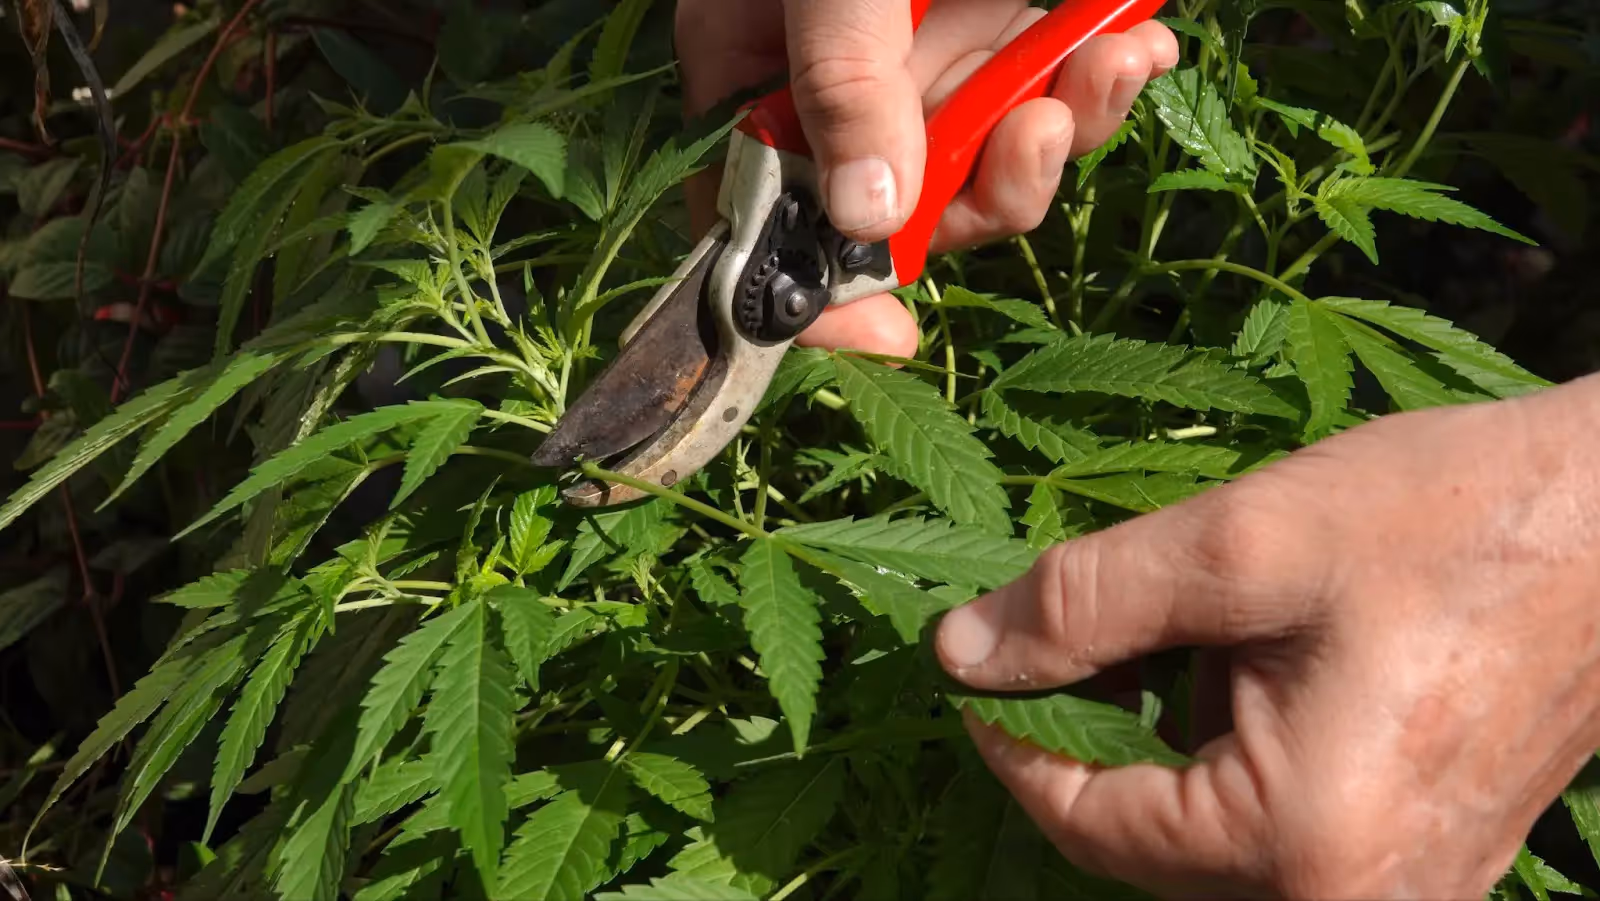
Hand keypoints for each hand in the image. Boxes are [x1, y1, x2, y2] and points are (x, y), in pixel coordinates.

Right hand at [673, 0, 1175, 356]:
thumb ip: (842, 77)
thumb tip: (867, 218)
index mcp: (751, 76)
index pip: (758, 221)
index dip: (813, 298)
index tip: (885, 337)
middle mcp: (833, 90)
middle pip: (899, 210)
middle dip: (983, 188)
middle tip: (1039, 126)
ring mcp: (923, 68)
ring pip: (985, 165)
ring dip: (1057, 134)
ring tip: (1105, 62)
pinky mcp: (1002, 40)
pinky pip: (1044, 104)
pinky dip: (1094, 85)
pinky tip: (1130, 43)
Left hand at [934, 376, 1599, 898]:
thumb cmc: (1454, 520)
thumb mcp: (1240, 545)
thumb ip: (1082, 606)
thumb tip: (961, 655)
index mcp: (1302, 846)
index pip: (1088, 823)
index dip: (1011, 738)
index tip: (977, 662)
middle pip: (1149, 838)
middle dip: (1097, 729)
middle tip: (1076, 625)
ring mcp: (1403, 889)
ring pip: (1210, 828)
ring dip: (1170, 729)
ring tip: (1197, 620)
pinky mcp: (1425, 852)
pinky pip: (1280, 821)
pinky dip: (1236, 741)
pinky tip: (1258, 650)